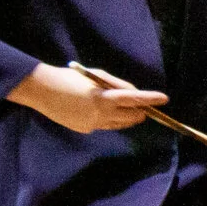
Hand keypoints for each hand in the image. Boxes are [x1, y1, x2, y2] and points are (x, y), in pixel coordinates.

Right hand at [11, 63, 166, 133]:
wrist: (42, 90)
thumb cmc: (71, 77)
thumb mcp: (96, 76)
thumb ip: (117, 85)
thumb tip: (134, 94)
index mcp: (103, 97)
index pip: (134, 99)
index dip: (150, 99)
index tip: (164, 99)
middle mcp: (100, 113)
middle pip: (131, 116)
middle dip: (140, 111)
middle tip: (145, 106)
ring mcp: (93, 124)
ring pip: (119, 124)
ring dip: (127, 117)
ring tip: (129, 110)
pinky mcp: (85, 129)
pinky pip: (105, 126)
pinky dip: (110, 119)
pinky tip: (103, 112)